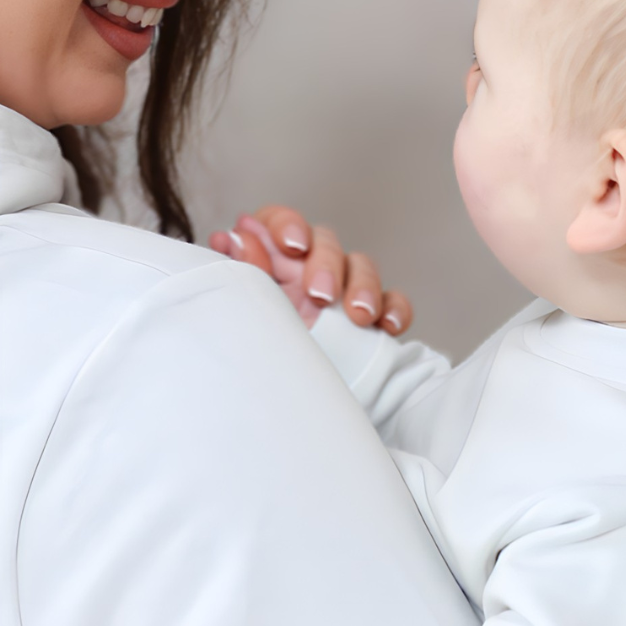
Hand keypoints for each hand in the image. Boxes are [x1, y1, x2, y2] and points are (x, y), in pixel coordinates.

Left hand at [211, 205, 411, 335]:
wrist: (289, 403)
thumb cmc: (264, 354)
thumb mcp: (251, 314)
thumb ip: (246, 274)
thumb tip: (231, 237)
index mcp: (273, 262)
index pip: (281, 222)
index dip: (287, 224)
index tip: (292, 244)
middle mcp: (309, 269)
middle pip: (325, 242)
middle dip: (326, 264)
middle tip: (320, 295)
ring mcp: (344, 291)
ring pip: (362, 266)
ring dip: (363, 286)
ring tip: (358, 316)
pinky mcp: (373, 317)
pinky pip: (393, 301)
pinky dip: (394, 309)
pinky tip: (387, 325)